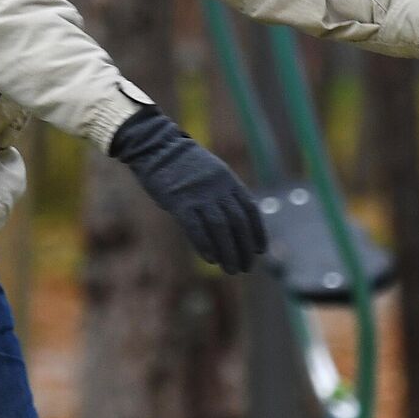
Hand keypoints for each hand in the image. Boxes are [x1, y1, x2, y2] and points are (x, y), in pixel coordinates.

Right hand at [108, 108, 266, 273]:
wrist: (158, 147)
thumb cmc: (184, 164)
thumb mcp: (213, 172)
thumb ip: (225, 192)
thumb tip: (237, 220)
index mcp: (228, 179)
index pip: (250, 209)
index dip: (257, 232)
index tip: (260, 250)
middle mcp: (218, 188)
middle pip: (238, 223)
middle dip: (244, 248)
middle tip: (246, 266)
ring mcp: (199, 194)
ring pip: (221, 228)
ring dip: (228, 252)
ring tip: (232, 269)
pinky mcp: (180, 202)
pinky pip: (196, 228)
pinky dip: (206, 245)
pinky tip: (211, 259)